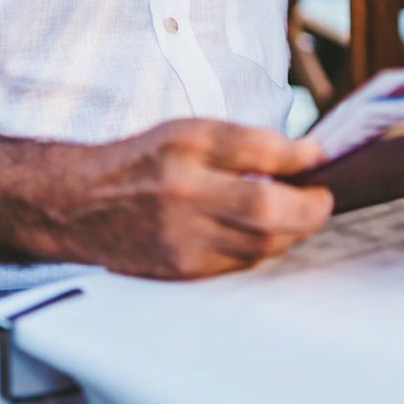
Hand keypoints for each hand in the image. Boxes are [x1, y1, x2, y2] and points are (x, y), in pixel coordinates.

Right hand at [20, 120, 333, 279]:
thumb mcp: (194, 131)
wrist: (82, 205)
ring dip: (292, 230)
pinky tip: (268, 231)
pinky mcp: (181, 272)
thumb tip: (309, 154)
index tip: (319, 160)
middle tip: (322, 196)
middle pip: (267, 214)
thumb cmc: (146, 160)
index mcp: (186, 154)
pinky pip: (241, 263)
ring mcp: (181, 243)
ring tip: (300, 211)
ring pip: (261, 245)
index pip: (259, 155)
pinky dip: (264, 247)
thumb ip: (252, 142)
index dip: (300, 161)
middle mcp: (182, 200)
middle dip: (309, 209)